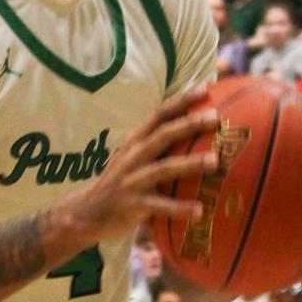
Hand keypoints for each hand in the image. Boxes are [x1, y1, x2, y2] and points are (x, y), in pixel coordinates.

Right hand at [57, 90, 216, 245]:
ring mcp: (132, 180)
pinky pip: (159, 206)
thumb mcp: (134, 158)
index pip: (160, 114)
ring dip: (190, 163)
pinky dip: (180, 208)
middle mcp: (133, 157)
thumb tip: (195, 132)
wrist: (86, 213)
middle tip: (216, 118)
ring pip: (163, 168)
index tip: (205, 89)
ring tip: (216, 161)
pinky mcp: (132, 205)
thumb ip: (158, 146)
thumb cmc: (121, 183)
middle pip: (163, 135)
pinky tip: (200, 211)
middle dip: (189, 124)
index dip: (181, 100)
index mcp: (136, 142)